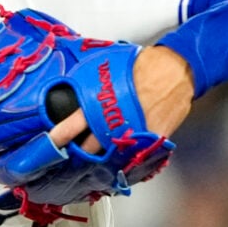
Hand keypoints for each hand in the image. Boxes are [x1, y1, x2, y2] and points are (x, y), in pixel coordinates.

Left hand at [49, 46, 193, 152]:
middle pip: (89, 149)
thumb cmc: (143, 66)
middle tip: (75, 154)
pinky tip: (121, 160)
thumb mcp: (106, 69)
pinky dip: (126, 160)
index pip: (71, 126)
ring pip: (110, 157)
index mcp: (99, 104)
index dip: (58, 138)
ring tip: (96, 160)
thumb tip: (73, 90)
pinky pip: (134, 158)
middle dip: (80, 153)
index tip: (51, 145)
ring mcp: (132, 135)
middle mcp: (114, 123)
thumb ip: (89, 85)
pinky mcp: (150, 142)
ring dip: (102, 159)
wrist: (176, 69)